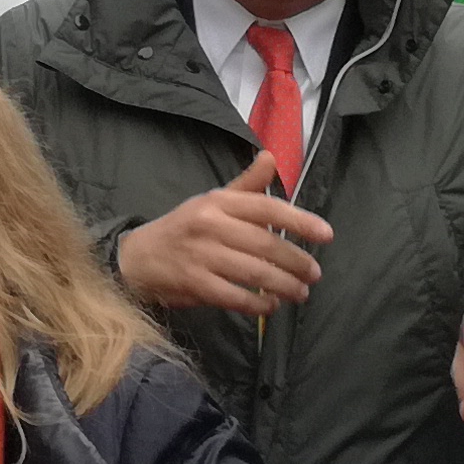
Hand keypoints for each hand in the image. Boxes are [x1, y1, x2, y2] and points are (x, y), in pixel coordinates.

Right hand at [115, 152, 330, 317]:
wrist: (137, 257)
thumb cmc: (183, 228)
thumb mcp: (212, 201)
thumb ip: (246, 185)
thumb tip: (271, 156)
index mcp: (218, 202)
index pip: (266, 208)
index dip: (300, 221)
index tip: (326, 234)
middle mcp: (210, 225)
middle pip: (264, 244)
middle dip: (296, 261)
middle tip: (315, 273)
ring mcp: (201, 255)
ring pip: (254, 272)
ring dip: (284, 285)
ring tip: (301, 292)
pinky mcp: (194, 284)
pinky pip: (235, 297)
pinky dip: (258, 304)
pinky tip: (271, 306)